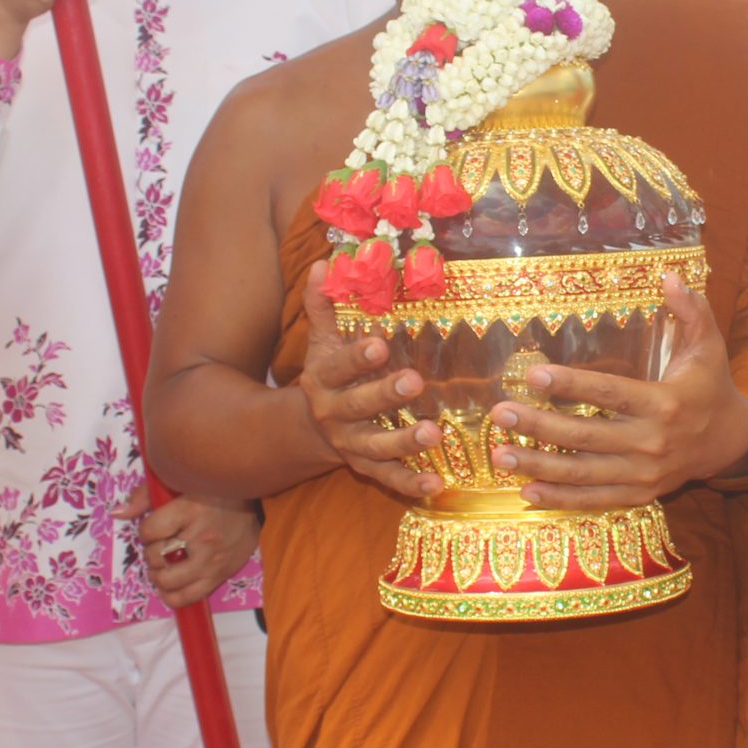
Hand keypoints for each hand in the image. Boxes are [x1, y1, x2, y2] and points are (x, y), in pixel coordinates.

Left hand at [113, 483, 259, 609]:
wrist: (254, 506)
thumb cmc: (213, 492)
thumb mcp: (181, 483)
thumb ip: (146, 496)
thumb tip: (118, 513)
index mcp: (190, 509)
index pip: (148, 531)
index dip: (146, 530)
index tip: (155, 526)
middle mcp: (201, 537)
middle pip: (156, 557)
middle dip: (152, 552)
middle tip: (162, 544)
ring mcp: (211, 560)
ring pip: (168, 580)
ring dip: (159, 573)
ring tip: (166, 563)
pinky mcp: (220, 575)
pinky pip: (188, 597)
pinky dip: (172, 595)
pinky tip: (171, 584)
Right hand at [298, 264, 440, 499]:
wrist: (311, 427)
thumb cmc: (329, 374)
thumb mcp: (322, 342)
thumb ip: (323, 306)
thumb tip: (323, 263)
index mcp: (322, 379)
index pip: (339, 366)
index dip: (357, 357)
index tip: (380, 343)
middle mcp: (334, 414)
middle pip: (357, 406)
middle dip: (385, 395)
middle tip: (414, 381)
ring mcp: (350, 444)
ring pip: (376, 447)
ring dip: (405, 442)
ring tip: (434, 433)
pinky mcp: (366, 468)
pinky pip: (389, 479)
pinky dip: (411, 484)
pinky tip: (436, 484)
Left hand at [486, 274, 747, 510]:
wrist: (729, 441)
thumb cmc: (711, 386)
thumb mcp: (709, 345)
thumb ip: (691, 310)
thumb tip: (670, 276)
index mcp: (664, 403)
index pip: (610, 393)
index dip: (571, 385)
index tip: (534, 375)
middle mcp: (652, 442)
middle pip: (586, 435)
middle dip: (539, 425)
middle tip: (500, 412)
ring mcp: (644, 473)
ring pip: (583, 473)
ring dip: (539, 465)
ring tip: (500, 456)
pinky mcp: (640, 494)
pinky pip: (595, 500)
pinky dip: (561, 500)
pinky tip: (527, 493)